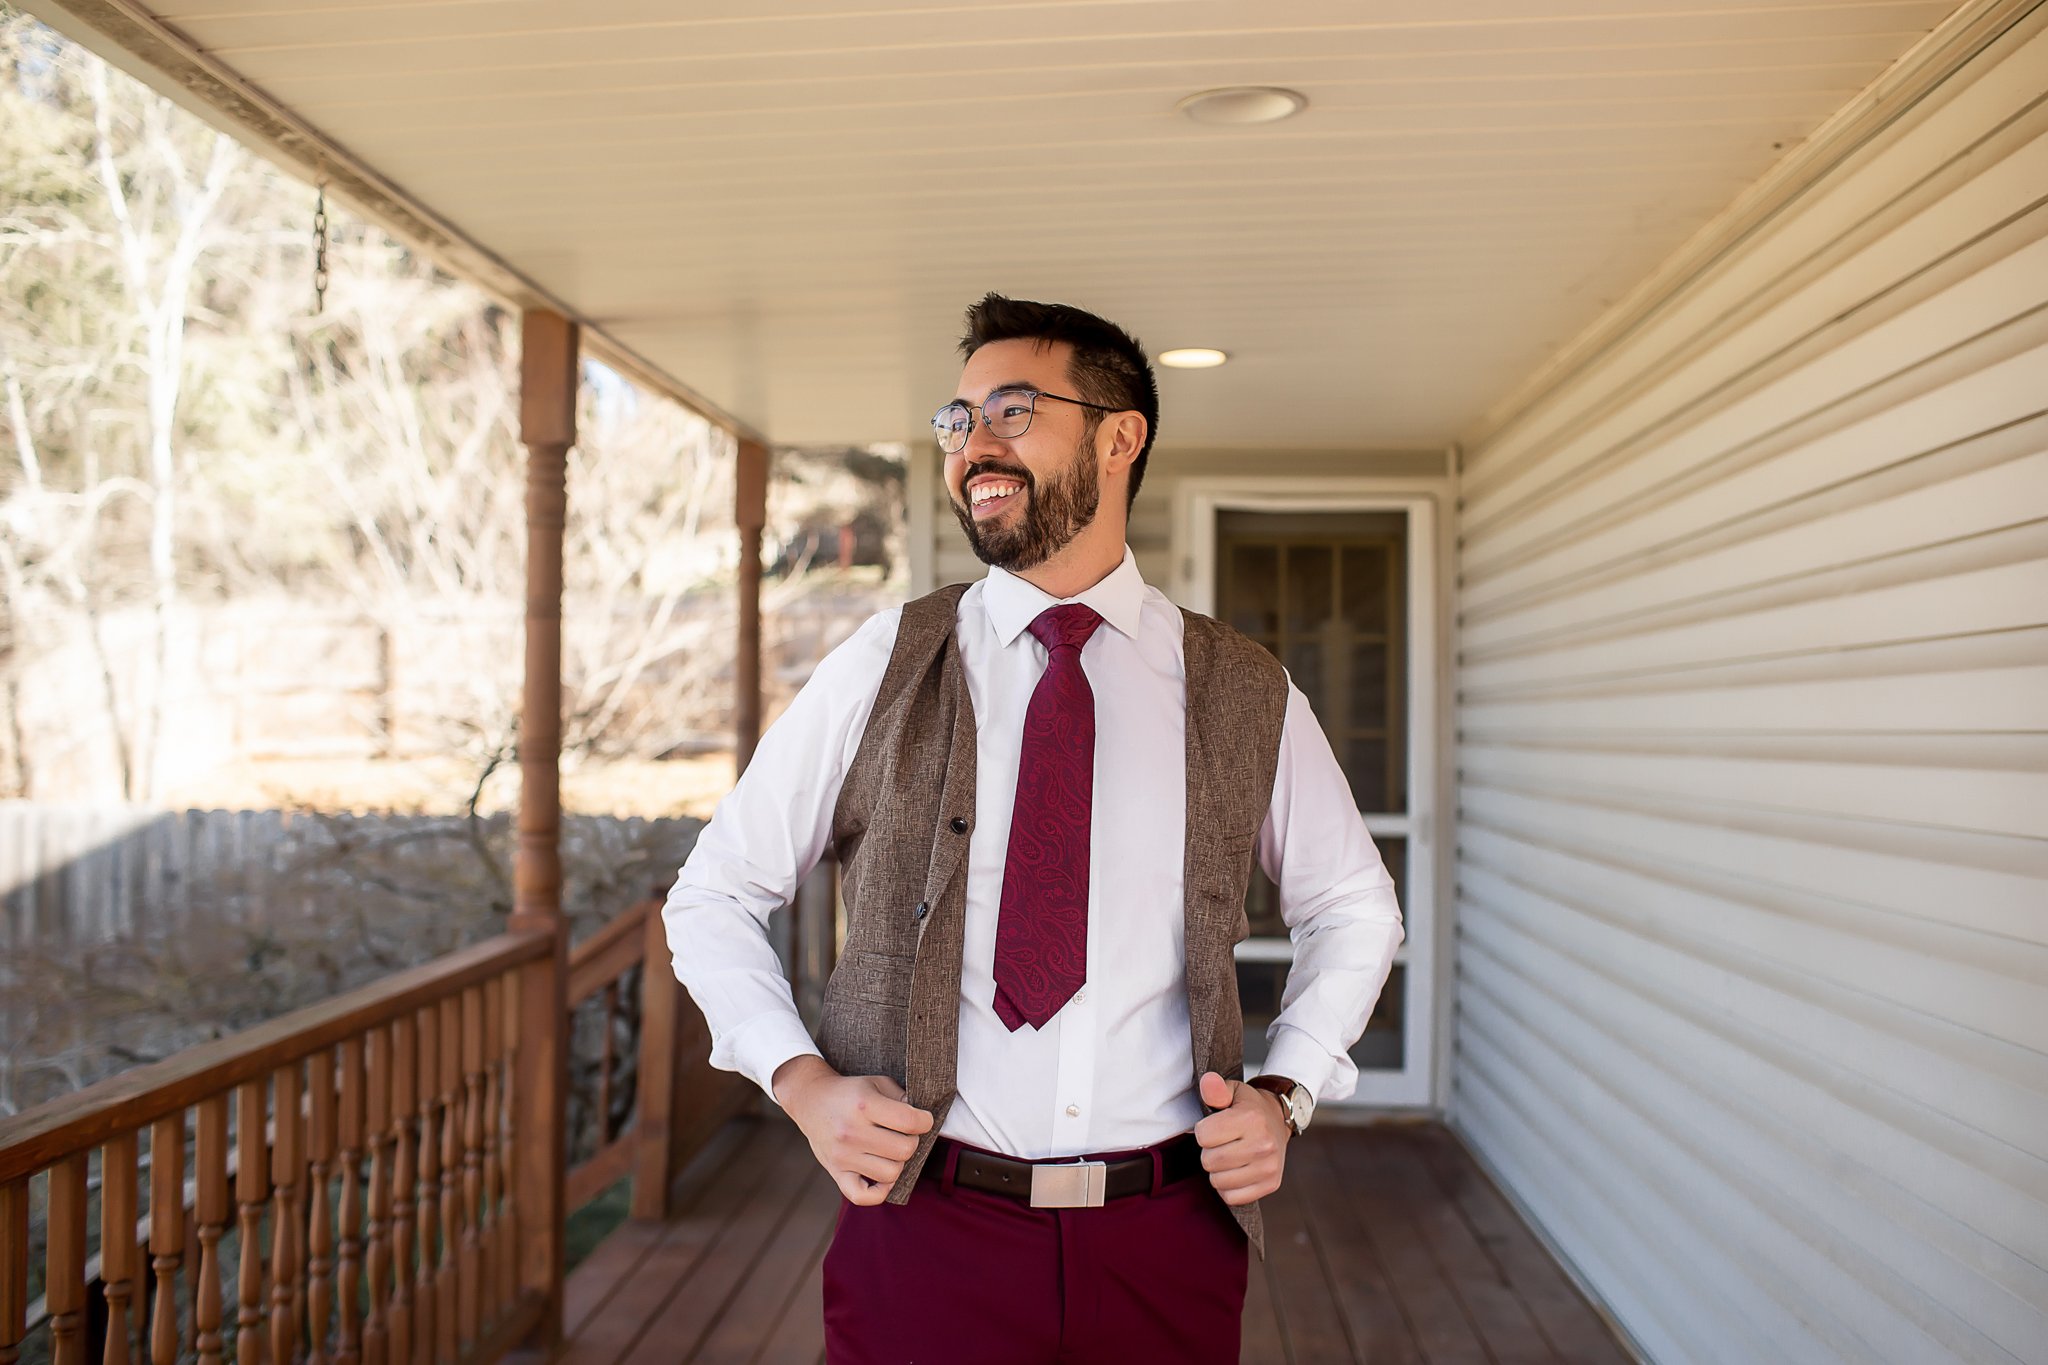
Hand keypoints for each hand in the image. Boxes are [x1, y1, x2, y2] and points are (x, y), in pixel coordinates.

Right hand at [773, 1055, 934, 1205]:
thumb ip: (902, 1097)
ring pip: (890, 1173)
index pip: (910, 1121)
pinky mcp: (836, 1173)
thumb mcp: (876, 1083)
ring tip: (891, 1150)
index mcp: (864, 1104)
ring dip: (898, 1163)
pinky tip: (882, 1176)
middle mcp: (851, 1132)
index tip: (922, 1119)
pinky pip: (863, 1196)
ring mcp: (842, 1155)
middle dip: (912, 1141)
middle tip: (904, 1134)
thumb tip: (921, 1120)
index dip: (925, 1121)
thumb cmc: (849, 1093)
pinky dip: (879, 1192)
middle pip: (904, 1150)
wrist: (811, 1101)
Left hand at [1193, 1070, 1288, 1206]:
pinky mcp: (1271, 1184)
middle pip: (1209, 1162)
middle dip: (1209, 1152)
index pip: (1202, 1135)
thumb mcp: (1233, 1092)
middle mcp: (1263, 1144)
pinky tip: (1236, 1171)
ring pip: (1218, 1182)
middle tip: (1223, 1143)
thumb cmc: (1249, 1108)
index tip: (1216, 1127)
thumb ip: (1216, 1089)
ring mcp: (1268, 1167)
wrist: (1279, 1121)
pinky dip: (1228, 1188)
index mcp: (1250, 1119)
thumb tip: (1207, 1082)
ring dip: (1218, 1171)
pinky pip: (1232, 1198)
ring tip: (1230, 1156)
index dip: (1203, 1131)